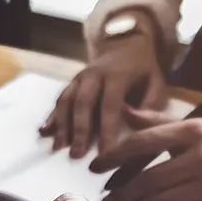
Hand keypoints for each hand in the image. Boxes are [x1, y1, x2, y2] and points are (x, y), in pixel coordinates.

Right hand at [41, 33, 168, 158]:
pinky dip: (52, 115)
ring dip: (61, 125)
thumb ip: (150, 104)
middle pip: (83, 102)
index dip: (107, 130)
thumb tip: (134, 123)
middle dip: (79, 130)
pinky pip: (60, 98)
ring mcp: (80, 77)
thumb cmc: (144, 71)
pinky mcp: (72, 81)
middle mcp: (94, 74)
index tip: (105, 154)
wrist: (127, 45)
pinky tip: (44, 131)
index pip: (110, 106)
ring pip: (67, 100)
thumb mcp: (157, 83)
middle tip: (75, 155)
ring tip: (57, 147)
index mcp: (118, 75)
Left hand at [91, 110, 201, 200]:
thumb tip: (123, 110)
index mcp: (191, 132)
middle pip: (147, 179)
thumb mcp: (192, 125)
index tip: (95, 167)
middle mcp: (201, 159)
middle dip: (122, 192)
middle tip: (109, 199)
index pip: (142, 144)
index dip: (113, 157)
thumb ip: (156, 122)